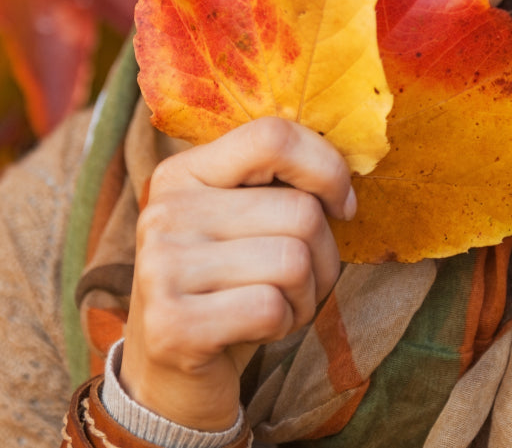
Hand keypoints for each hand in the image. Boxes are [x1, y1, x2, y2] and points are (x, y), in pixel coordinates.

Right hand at [120, 117, 356, 430]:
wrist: (170, 375)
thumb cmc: (226, 289)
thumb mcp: (243, 224)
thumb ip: (278, 184)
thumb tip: (350, 170)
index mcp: (182, 173)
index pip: (273, 136)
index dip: (326, 169)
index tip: (341, 206)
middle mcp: (164, 210)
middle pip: (300, 211)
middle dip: (323, 257)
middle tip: (298, 282)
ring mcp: (162, 266)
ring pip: (294, 261)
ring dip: (306, 296)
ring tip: (276, 306)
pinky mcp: (173, 323)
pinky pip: (272, 307)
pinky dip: (283, 324)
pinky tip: (257, 331)